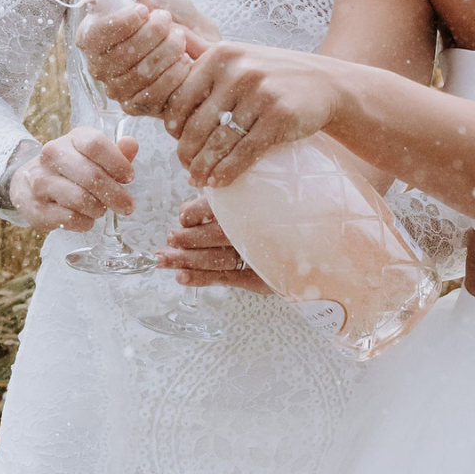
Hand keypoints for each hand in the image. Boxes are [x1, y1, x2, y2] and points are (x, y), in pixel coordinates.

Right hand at [7, 126, 138, 231]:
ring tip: (101, 209)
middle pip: (91, 175)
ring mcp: (40, 181)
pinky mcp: (35, 207)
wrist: (29, 182)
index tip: (129, 177)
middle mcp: (52, 155)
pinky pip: (69, 219)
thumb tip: (131, 144)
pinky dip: (84, 222)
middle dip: (115, 194)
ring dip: (98, 209)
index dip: (118, 163)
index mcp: (72, 139)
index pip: (96, 144)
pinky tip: (86, 217)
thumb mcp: (92, 155)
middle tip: (127, 205)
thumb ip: (115, 152)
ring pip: (80, 199)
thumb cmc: (71, 168)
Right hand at [76, 0, 216, 115]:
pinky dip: (173, 74)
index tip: (143, 10)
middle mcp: (99, 65)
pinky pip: (153, 94)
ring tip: (180, 38)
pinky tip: (185, 61)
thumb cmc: (174, 16)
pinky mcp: (137, 107)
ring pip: (137, 74)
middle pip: (119, 55)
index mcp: (94, 36)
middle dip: (151, 35)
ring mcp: (116, 89)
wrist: (204, 43)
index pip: (94, 35)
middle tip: (168, 21)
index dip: (119, 23)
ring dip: (165, 52)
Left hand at [155, 196, 269, 292]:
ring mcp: (254, 255)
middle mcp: (249, 230)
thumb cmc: (276, 214)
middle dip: (184, 240)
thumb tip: (189, 200)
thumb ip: (223, 198)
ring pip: (214, 259)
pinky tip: (182, 277)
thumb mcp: (254, 195)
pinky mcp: (258, 277)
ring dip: (185, 261)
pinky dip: (201, 278)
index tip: (183, 219)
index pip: (208, 208)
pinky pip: (225, 278)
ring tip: (163, 261)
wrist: (311, 238)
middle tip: (169, 240)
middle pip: (209, 236)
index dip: (190, 214)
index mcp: (246, 205)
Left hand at [163, 42, 343, 187]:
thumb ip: (201, 48)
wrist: (325, 83)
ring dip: (204, 167)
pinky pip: (244, 152)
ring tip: (198, 180)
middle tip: (186, 168)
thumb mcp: (237, 54)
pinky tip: (219, 182)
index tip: (178, 143)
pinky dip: (227, 171)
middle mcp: (238, 70)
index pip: (181, 99)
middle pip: (197, 124)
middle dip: (187, 153)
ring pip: (219, 142)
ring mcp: (260, 93)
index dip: (174, 127)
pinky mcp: (279, 117)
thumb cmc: (272, 73)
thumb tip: (165, 30)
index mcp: (220, 55)